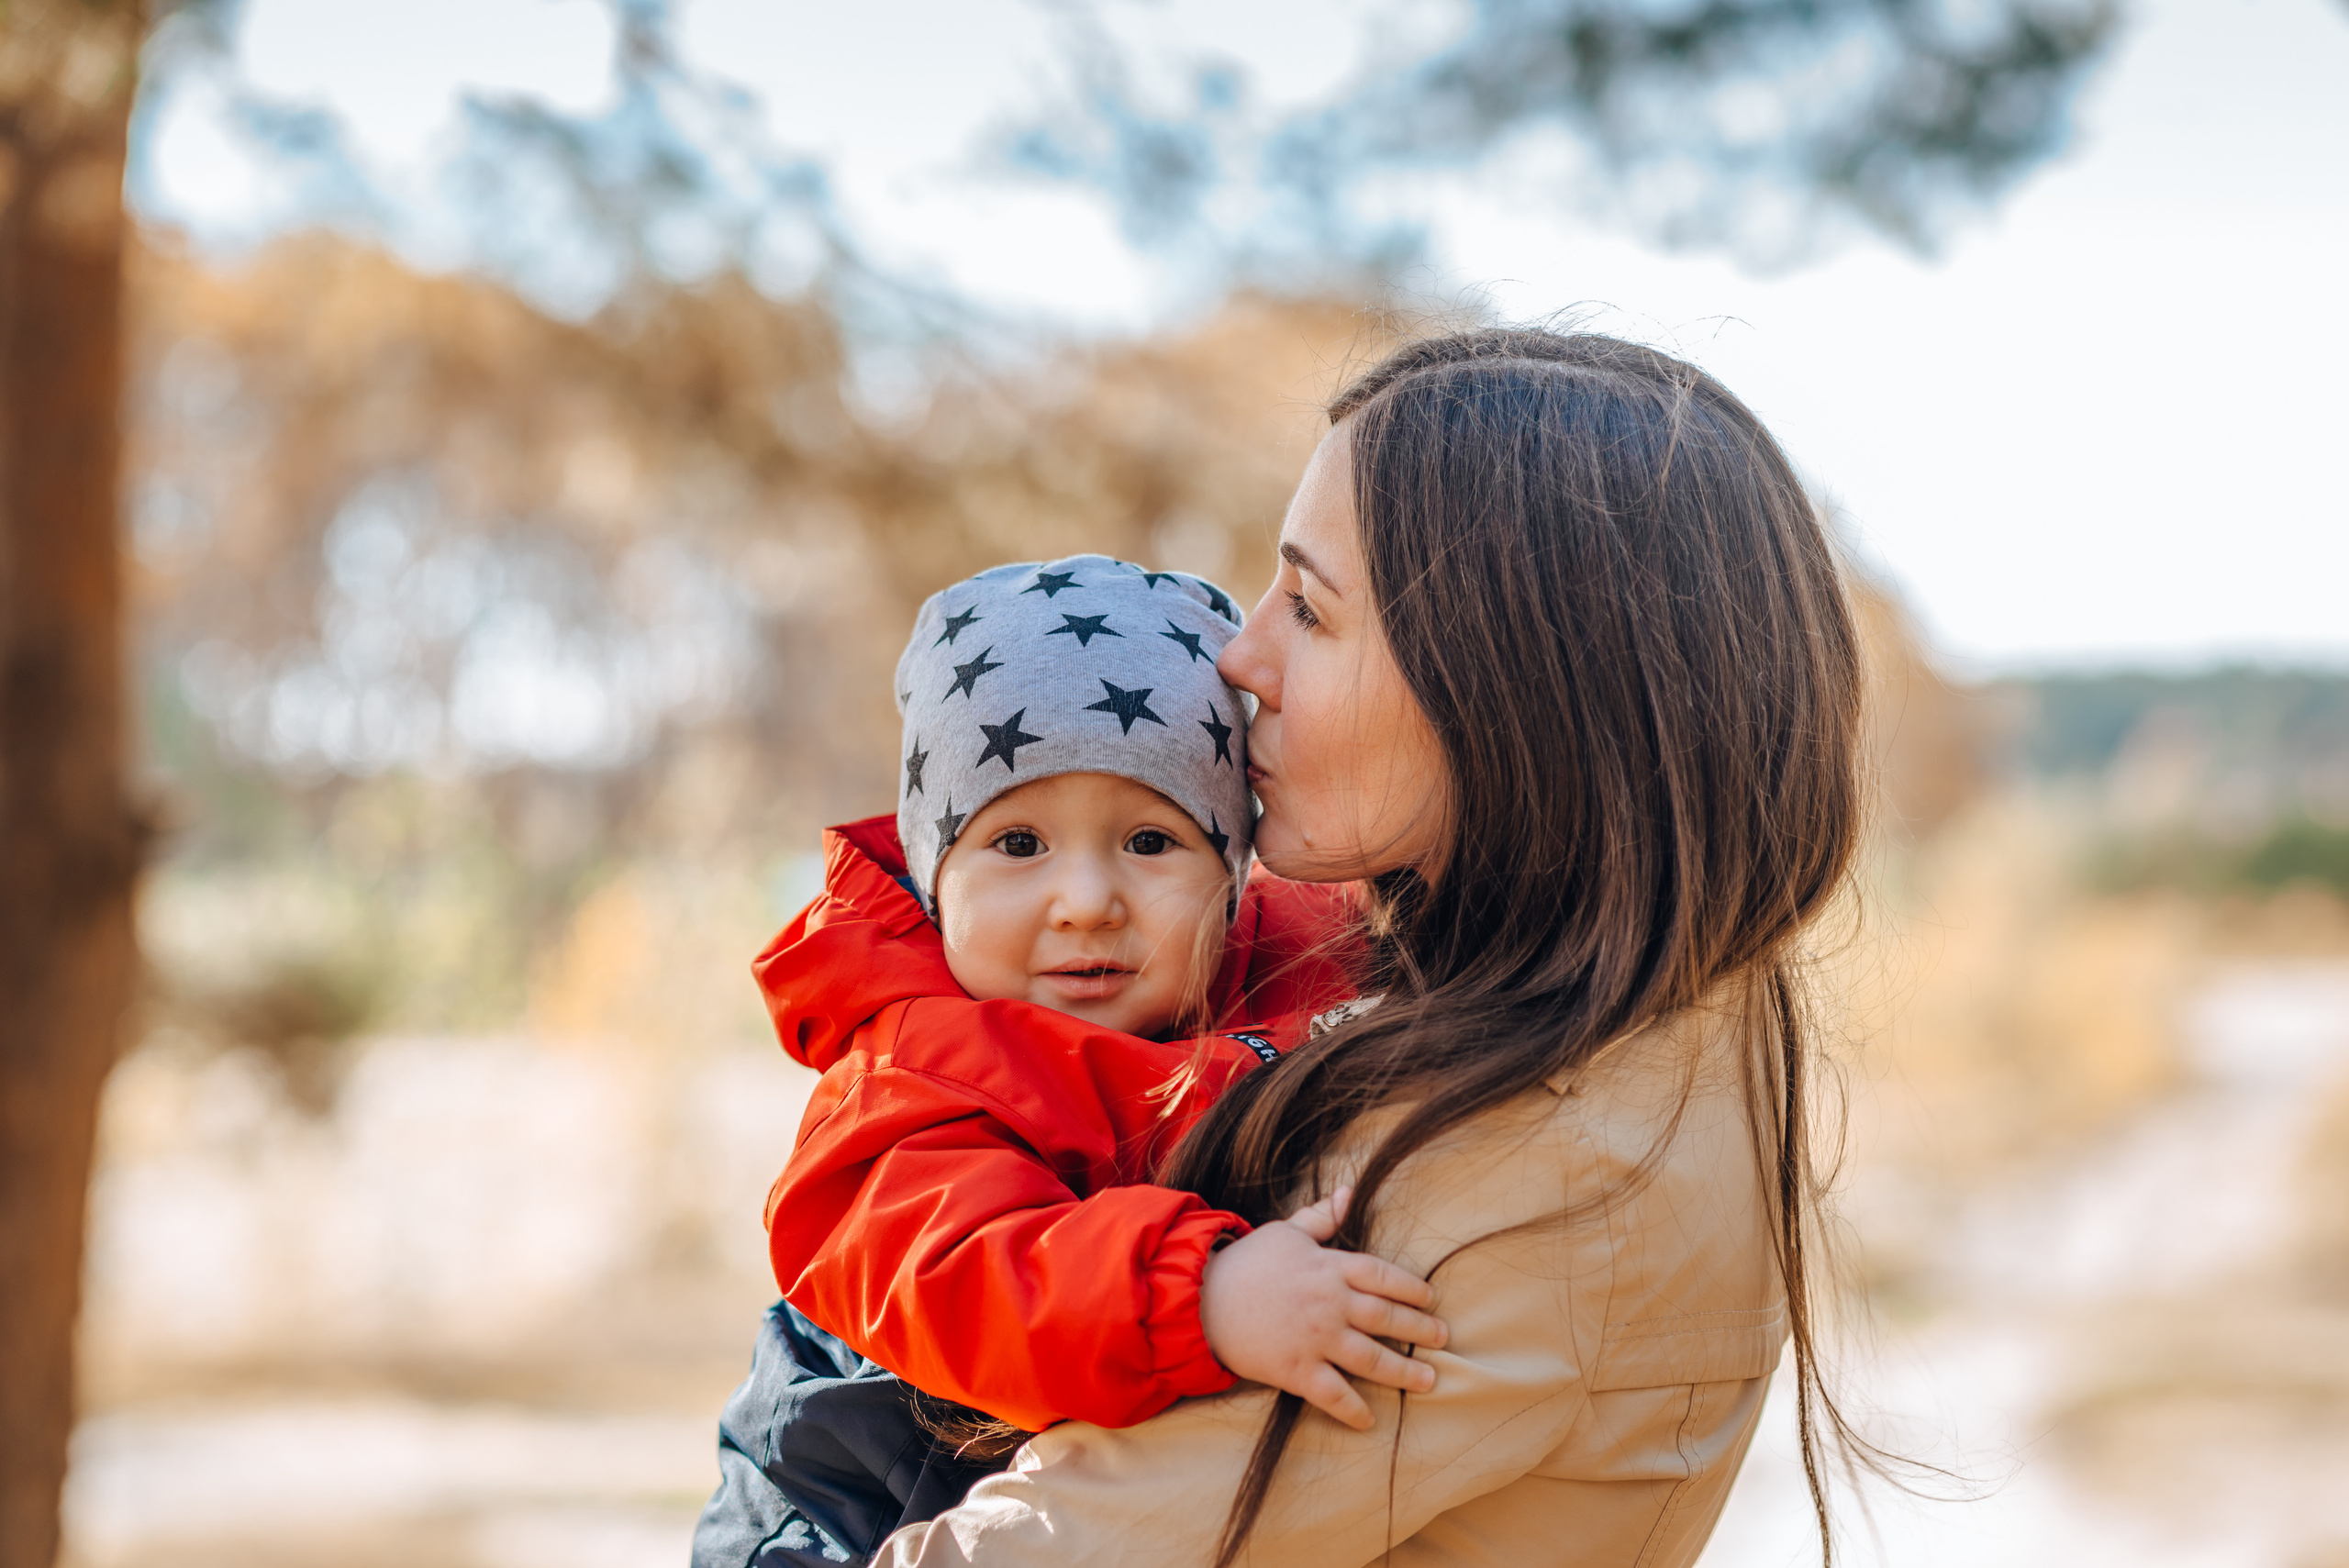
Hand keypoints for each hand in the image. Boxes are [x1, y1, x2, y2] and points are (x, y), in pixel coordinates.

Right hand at [1198, 1186, 1447, 1429]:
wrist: (1200, 1299)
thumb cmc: (1245, 1264)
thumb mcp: (1285, 1232)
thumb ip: (1321, 1217)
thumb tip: (1349, 1192)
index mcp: (1329, 1267)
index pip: (1383, 1276)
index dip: (1411, 1289)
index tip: (1430, 1299)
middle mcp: (1330, 1303)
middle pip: (1386, 1318)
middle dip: (1419, 1330)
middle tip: (1444, 1339)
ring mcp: (1315, 1339)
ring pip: (1370, 1358)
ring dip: (1403, 1372)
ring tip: (1428, 1381)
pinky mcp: (1296, 1369)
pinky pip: (1333, 1394)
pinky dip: (1354, 1409)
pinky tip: (1371, 1420)